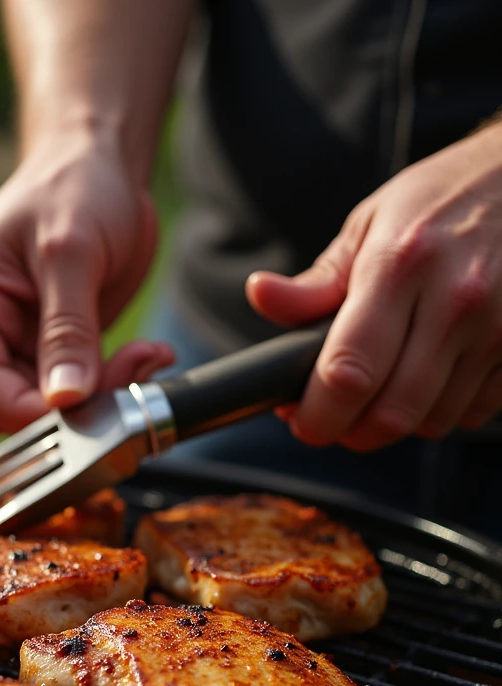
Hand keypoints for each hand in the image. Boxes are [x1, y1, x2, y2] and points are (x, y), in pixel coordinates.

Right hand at [0, 133, 173, 433]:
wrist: (100, 160)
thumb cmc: (74, 185)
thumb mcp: (71, 251)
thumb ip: (67, 330)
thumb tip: (66, 399)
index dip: (27, 409)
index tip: (83, 409)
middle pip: (11, 403)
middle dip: (72, 403)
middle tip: (130, 373)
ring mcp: (17, 340)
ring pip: (48, 403)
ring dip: (100, 395)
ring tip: (146, 357)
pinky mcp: (52, 347)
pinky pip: (76, 388)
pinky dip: (113, 382)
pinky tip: (147, 355)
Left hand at [246, 120, 501, 450]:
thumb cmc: (440, 201)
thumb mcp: (368, 226)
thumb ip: (315, 282)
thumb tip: (260, 295)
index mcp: (399, 267)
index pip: (348, 373)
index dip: (316, 415)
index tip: (300, 419)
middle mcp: (456, 301)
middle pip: (391, 413)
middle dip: (351, 431)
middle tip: (335, 418)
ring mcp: (501, 327)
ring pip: (433, 421)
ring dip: (397, 423)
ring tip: (382, 390)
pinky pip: (476, 412)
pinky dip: (444, 411)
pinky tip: (431, 380)